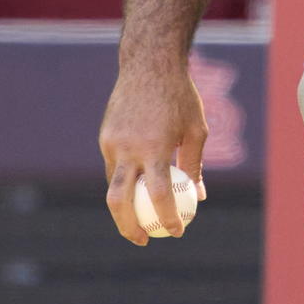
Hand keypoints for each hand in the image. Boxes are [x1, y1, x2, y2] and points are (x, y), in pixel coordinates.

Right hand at [99, 63, 209, 244]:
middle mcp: (128, 147)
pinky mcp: (105, 136)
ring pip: (112, 185)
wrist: (149, 63)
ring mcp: (112, 142)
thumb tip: (199, 197)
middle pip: (119, 201)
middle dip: (129, 228)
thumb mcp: (197, 129)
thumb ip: (195, 165)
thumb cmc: (180, 96)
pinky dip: (123, 181)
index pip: (159, 196)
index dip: (167, 219)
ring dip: (124, 206)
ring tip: (140, 218)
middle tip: (145, 240)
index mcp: (154, 147)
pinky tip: (136, 186)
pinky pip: (112, 167)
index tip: (177, 232)